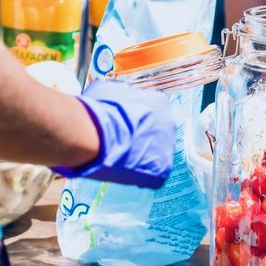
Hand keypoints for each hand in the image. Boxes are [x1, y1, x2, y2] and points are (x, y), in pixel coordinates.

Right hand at [50, 80, 175, 188]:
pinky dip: (138, 174)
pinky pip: (152, 174)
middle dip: (140, 138)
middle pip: (155, 133)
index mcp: (159, 102)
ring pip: (154, 154)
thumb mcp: (108, 90)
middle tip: (120, 142)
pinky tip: (123, 170)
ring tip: (118, 158)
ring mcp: (167, 147)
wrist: (97, 134)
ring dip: (139, 156)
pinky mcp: (162, 169)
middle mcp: (169, 123)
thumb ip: (120, 94)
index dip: (134, 120)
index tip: (122, 125)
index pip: (151, 112)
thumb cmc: (99, 110)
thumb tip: (115, 95)